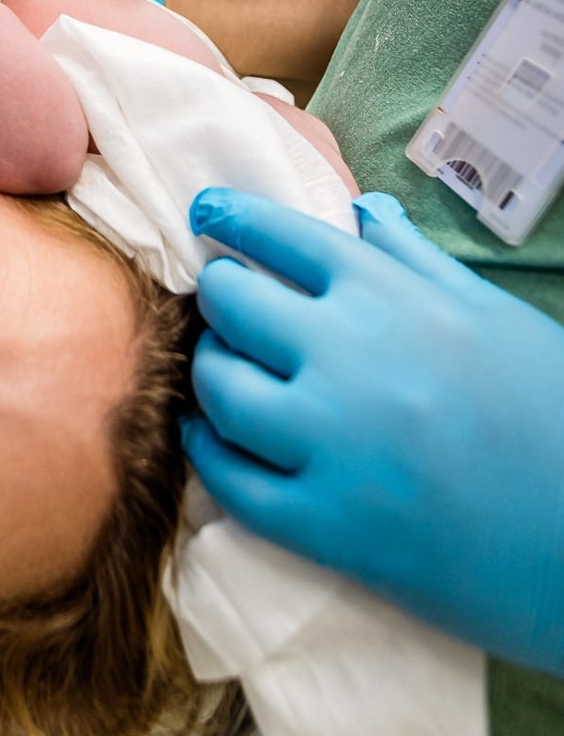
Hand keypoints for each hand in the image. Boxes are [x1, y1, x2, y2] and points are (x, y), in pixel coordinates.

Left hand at [183, 187, 563, 673]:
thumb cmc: (554, 414)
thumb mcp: (492, 316)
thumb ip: (415, 260)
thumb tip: (362, 210)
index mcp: (391, 296)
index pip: (278, 235)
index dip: (230, 218)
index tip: (206, 214)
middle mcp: (350, 355)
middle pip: (230, 303)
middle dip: (220, 298)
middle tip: (226, 309)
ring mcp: (334, 442)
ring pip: (218, 388)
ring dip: (210, 375)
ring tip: (226, 376)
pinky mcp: (328, 525)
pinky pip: (230, 481)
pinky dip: (209, 455)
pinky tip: (215, 443)